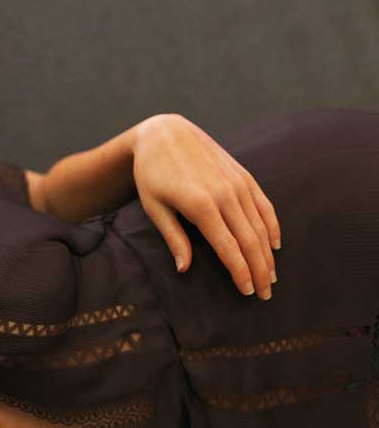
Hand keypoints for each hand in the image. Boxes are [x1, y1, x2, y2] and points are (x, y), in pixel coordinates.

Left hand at [130, 113, 281, 298]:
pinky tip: (275, 244)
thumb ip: (173, 238)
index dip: (241, 272)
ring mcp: (237, 182)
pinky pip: (264, 204)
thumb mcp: (154, 207)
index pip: (229, 247)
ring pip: (261, 225)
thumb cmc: (152, 174)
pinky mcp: (243, 174)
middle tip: (265, 295)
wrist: (165, 132)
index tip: (248, 292)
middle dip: (260, 270)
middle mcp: (225, 194)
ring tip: (271, 277)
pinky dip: (272, 226)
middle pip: (250, 240)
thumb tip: (184, 269)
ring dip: (268, 253)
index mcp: (201, 205)